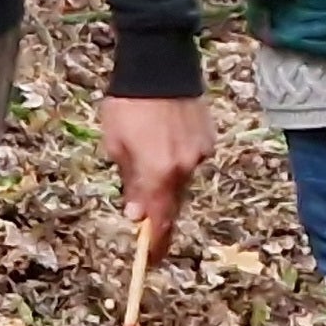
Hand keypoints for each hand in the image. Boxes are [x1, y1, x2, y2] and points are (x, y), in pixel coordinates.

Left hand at [101, 92, 214, 264]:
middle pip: (174, 204)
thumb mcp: (116, 146)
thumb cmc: (128, 105)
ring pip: (183, 182)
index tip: (149, 261)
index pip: (160, 222)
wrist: (159, 64)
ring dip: (167, 183)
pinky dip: (179, 162)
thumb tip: (137, 214)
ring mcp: (201, 153)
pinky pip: (192, 161)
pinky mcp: (209, 138)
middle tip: (145, 216)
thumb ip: (130, 182)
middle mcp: (185, 168)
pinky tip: (165, 143)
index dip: (155, 245)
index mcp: (159, 172)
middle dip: (160, 213)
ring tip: (149, 162)